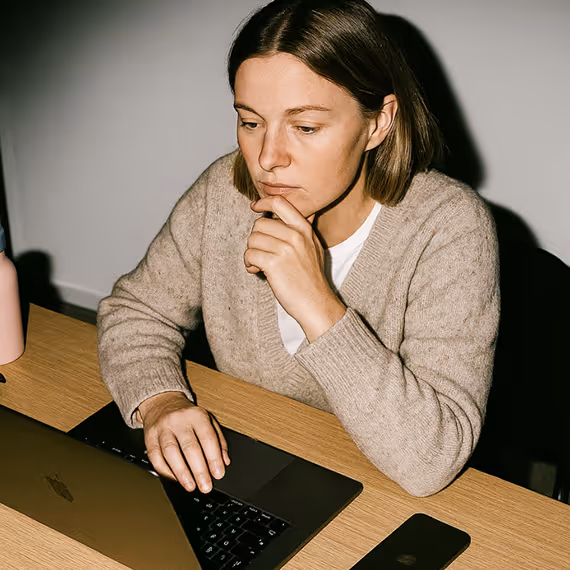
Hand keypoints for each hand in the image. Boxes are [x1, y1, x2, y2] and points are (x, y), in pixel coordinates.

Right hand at [137, 391, 229, 492]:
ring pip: (170, 452)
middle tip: (205, 485)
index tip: (218, 474)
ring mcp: (162, 429)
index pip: (207, 438)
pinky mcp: (149, 438)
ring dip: (181, 473)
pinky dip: (165, 471)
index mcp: (197, 415)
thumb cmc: (188, 415)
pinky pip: (155, 457)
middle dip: (199, 470)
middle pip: (189, 447)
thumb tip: (225, 461)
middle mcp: (179, 421)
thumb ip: (219, 440)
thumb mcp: (208, 420)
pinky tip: (175, 479)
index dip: (213, 458)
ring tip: (191, 486)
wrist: (163, 403)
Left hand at [245, 196, 345, 341]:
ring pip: (252, 239)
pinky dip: (249, 263)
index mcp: (304, 229)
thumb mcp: (315, 247)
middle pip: (260, 224)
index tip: (255, 207)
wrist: (316, 303)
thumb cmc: (312, 278)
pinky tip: (256, 271)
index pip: (280, 203)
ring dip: (251, 253)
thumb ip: (306, 230)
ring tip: (259, 265)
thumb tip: (308, 212)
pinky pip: (250, 254)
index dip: (263, 202)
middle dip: (256, 239)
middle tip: (261, 253)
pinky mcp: (274, 264)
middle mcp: (295, 236)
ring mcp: (285, 249)